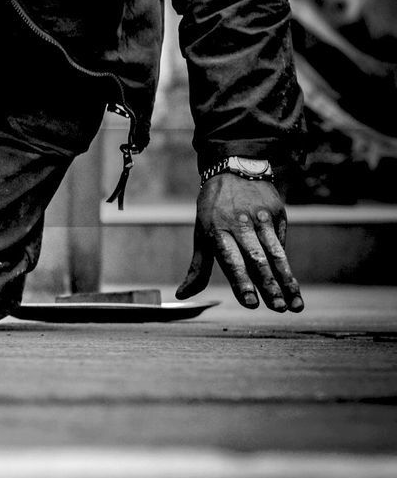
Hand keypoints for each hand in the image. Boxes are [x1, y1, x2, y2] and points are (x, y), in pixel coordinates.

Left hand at [177, 174, 303, 312]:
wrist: (233, 168)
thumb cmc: (213, 210)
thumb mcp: (201, 234)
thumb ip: (197, 267)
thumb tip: (182, 295)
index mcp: (217, 231)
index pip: (231, 261)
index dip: (241, 282)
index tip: (250, 304)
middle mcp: (240, 225)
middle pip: (257, 260)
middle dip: (268, 286)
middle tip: (277, 309)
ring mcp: (261, 218)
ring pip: (276, 254)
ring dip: (286, 281)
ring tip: (295, 304)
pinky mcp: (277, 213)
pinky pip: (282, 243)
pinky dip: (287, 265)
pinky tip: (292, 285)